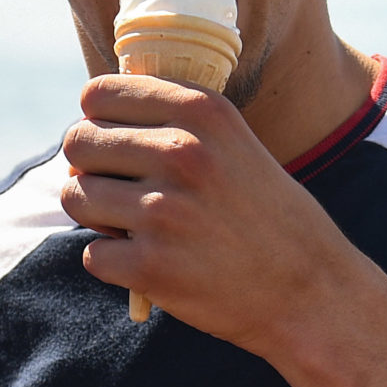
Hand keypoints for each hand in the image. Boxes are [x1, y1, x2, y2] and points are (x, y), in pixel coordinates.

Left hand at [59, 74, 368, 359]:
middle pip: (78, 142)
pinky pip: (92, 254)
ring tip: (134, 227)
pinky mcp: (151, 266)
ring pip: (75, 195)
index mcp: (201, 110)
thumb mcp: (233, 143)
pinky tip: (149, 263)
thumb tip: (91, 120)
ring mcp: (163, 211)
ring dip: (96, 216)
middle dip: (90, 168)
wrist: (311, 292)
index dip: (98, 122)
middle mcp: (180, 152)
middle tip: (122, 193)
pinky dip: (113, 263)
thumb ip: (172, 123)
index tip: (115, 145)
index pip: (98, 94)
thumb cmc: (266, 215)